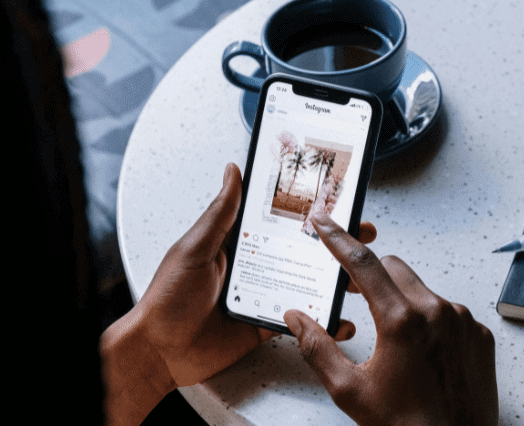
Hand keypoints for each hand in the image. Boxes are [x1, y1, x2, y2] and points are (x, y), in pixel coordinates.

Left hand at [133, 163, 376, 386]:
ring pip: (309, 282)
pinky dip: (323, 320)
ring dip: (336, 279)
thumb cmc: (168, 297)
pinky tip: (340, 318)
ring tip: (359, 276)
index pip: (283, 219)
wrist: (160, 351)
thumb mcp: (195, 248)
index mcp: (241, 241)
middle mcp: (258, 264)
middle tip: (363, 232)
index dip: (311, 210)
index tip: (338, 199)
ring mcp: (266, 294)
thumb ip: (220, 214)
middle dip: (336, 242)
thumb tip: (233, 172)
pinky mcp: (268, 323)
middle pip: (304, 249)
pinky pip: (302, 320)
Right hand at [283, 213, 498, 425]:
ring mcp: (462, 321)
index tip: (325, 222)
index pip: (362, 264)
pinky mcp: (478, 334)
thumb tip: (296, 318)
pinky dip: (429, 319)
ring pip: (421, 289)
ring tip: (393, 339)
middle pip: (394, 268)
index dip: (338, 239)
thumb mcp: (350, 390)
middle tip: (354, 294)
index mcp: (402, 321)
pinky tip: (421, 351)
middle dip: (371, 275)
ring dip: (401, 299)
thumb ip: (318, 348)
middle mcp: (437, 312)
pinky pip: (447, 310)